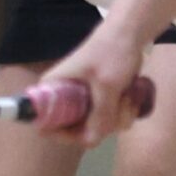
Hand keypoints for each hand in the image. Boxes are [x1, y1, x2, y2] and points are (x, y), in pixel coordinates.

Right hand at [40, 22, 149, 147]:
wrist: (130, 34)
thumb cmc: (112, 52)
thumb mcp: (107, 83)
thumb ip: (100, 114)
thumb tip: (90, 141)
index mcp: (53, 90)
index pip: (44, 125)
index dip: (63, 135)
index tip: (87, 132)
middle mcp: (64, 98)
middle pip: (77, 131)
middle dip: (103, 124)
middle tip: (118, 104)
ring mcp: (83, 102)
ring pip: (98, 128)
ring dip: (119, 116)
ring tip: (127, 95)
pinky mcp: (99, 101)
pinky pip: (110, 120)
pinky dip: (124, 112)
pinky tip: (131, 96)